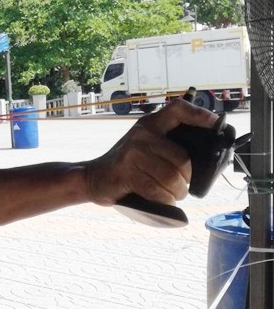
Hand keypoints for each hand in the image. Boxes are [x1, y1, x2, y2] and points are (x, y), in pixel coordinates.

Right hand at [86, 99, 218, 206]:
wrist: (93, 176)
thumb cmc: (127, 165)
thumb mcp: (144, 145)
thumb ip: (167, 144)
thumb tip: (205, 156)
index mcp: (150, 124)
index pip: (178, 109)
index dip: (199, 115)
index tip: (215, 125)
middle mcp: (141, 134)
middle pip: (182, 159)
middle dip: (187, 179)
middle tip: (181, 186)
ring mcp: (132, 153)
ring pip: (171, 177)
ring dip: (177, 192)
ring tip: (172, 194)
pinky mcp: (126, 173)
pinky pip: (157, 190)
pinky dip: (164, 199)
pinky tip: (161, 199)